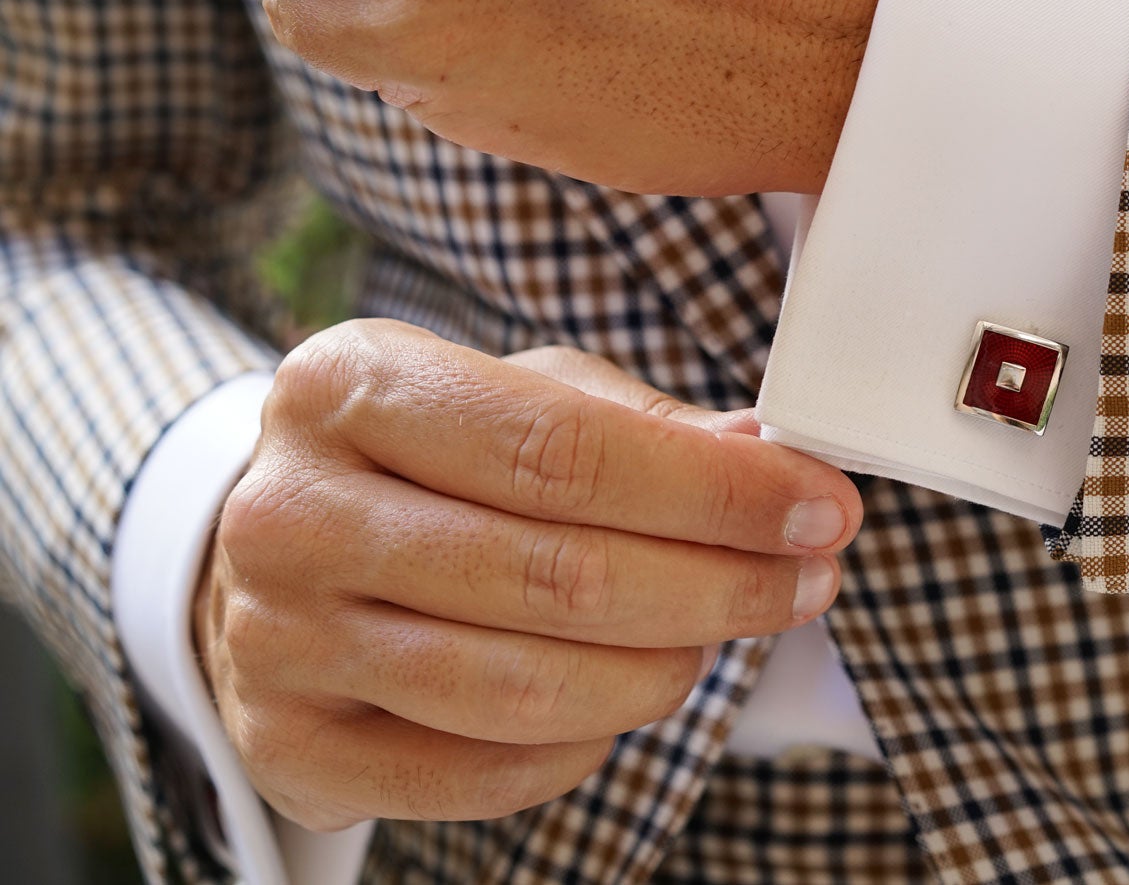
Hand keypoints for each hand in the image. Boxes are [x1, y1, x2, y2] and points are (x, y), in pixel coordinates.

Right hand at [193, 321, 861, 829]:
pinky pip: (484, 775)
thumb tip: (768, 461)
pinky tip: (628, 692)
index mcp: (350, 385)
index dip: (714, 493)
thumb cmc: (431, 455)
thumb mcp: (519, 392)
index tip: (820, 509)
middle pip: (556, 576)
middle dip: (719, 585)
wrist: (281, 547)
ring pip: (526, 688)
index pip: (564, 451)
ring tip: (727, 634)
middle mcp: (293, 512)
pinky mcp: (290, 745)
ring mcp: (277, 639)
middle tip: (809, 580)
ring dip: (666, 669)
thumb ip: (639, 424)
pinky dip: (587, 743)